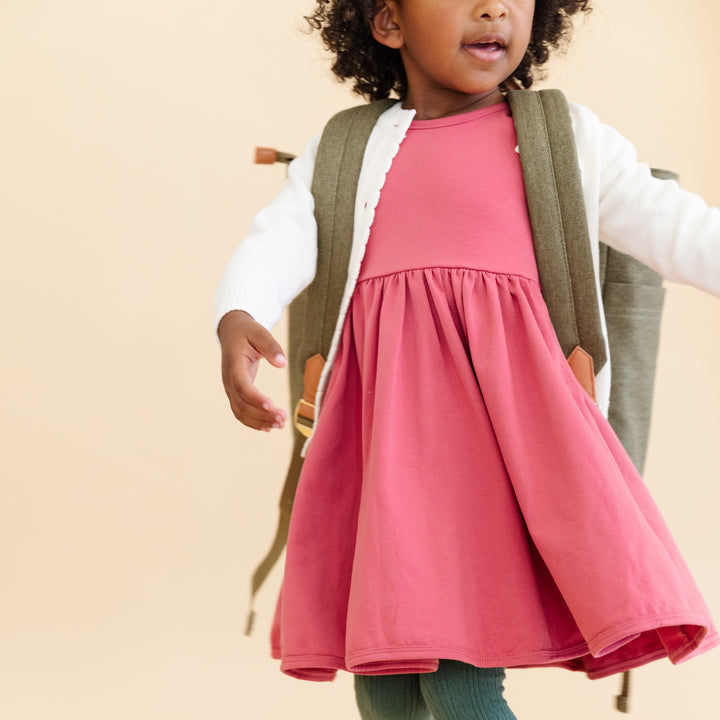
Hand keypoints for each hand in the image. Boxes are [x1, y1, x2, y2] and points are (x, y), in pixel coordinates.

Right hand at [218, 310, 287, 430]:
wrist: (232, 333)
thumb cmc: (247, 332)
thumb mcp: (260, 333)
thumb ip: (271, 346)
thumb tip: (282, 363)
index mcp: (234, 365)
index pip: (242, 386)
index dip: (255, 398)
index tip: (272, 405)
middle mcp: (229, 380)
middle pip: (242, 403)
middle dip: (262, 414)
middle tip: (283, 419)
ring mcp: (230, 388)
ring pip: (241, 412)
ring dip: (260, 421)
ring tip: (280, 424)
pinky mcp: (235, 392)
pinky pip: (241, 412)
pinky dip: (253, 422)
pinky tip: (268, 427)